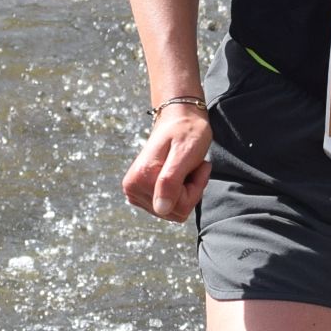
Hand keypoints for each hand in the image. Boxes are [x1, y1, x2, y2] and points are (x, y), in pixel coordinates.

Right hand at [122, 105, 212, 220]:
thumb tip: (161, 209)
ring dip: (188, 191)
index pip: (178, 206)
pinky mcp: (142, 194)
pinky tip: (181, 173)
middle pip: (174, 211)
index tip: (197, 164)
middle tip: (191, 165)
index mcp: (140, 179)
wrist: (179, 118)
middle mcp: (132, 189)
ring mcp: (135, 193)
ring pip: (173, 211)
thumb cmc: (186, 131)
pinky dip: (182, 192)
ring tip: (186, 167)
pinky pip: (170, 208)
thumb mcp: (184, 153)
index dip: (195, 188)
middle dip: (191, 190)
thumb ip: (170, 181)